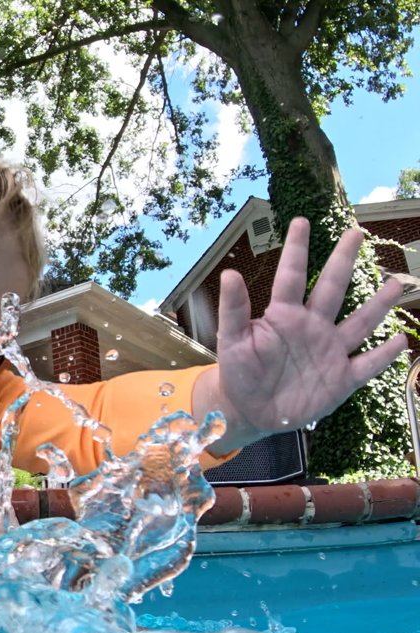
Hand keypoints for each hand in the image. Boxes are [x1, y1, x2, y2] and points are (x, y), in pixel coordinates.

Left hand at [203, 217, 406, 452]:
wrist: (250, 410)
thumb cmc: (239, 372)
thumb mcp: (231, 341)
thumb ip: (233, 310)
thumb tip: (230, 273)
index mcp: (283, 316)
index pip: (292, 276)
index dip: (297, 249)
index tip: (301, 221)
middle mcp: (312, 327)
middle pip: (332, 289)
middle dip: (344, 261)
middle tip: (356, 232)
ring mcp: (329, 351)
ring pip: (359, 323)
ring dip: (378, 305)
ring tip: (396, 283)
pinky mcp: (341, 379)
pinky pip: (368, 364)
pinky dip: (384, 355)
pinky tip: (401, 340)